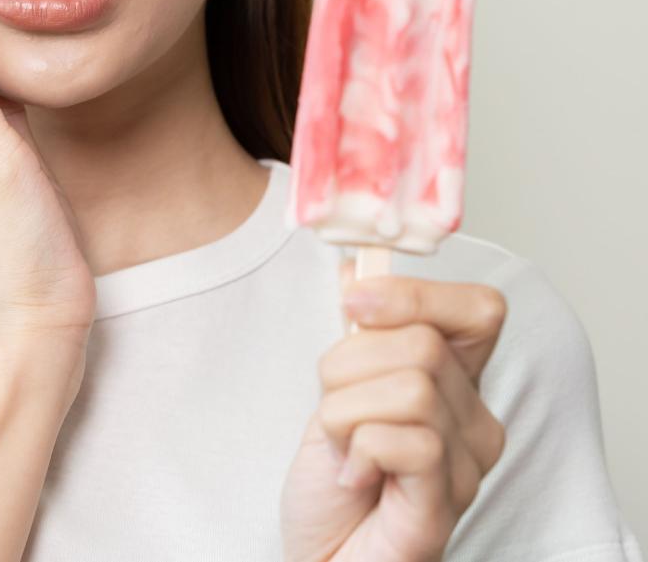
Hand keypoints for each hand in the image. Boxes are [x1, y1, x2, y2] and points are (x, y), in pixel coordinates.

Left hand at [280, 259, 508, 561]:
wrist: (322, 548)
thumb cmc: (333, 476)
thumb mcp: (339, 388)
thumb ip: (361, 334)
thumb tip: (357, 267)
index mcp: (456, 381)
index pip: (479, 308)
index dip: (415, 294)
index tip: (352, 304)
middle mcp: (475, 418)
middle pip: (420, 344)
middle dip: (347, 368)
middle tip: (335, 413)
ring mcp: (467, 463)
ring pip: (408, 387)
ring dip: (344, 413)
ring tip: (343, 450)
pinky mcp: (444, 500)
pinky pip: (406, 440)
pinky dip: (357, 451)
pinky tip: (355, 476)